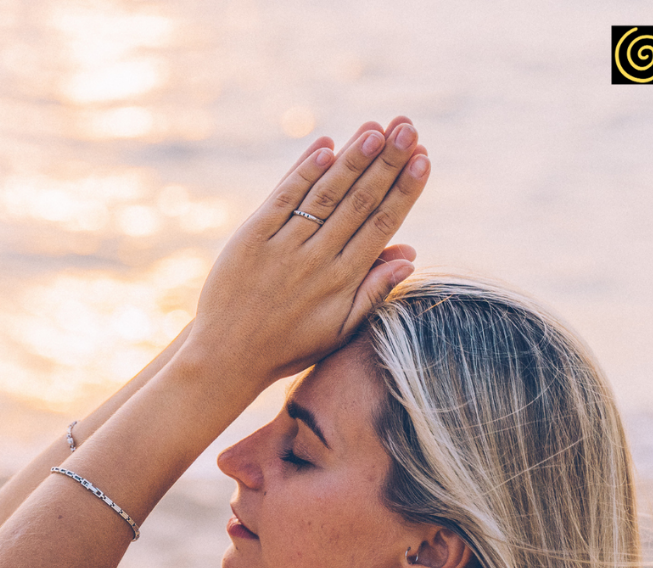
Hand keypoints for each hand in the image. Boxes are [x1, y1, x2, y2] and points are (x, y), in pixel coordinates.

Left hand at [186, 117, 429, 388]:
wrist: (228, 357)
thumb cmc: (289, 346)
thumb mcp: (339, 329)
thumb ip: (374, 291)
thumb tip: (409, 255)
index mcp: (343, 282)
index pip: (381, 226)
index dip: (404, 190)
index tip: (423, 158)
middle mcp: (317, 261)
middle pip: (358, 202)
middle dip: (386, 163)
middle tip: (408, 126)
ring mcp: (284, 247)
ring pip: (325, 195)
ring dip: (352, 159)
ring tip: (376, 128)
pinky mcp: (252, 238)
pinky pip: (283, 199)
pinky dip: (304, 172)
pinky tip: (325, 147)